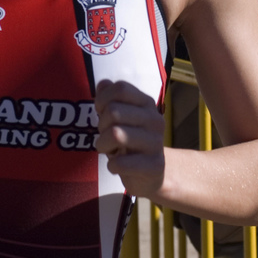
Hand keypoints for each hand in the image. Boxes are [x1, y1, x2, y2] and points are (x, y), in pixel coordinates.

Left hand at [94, 79, 164, 197]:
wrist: (153, 173)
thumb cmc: (131, 141)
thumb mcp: (120, 117)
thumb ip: (110, 99)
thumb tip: (103, 83)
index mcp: (146, 103)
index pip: (121, 88)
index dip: (103, 99)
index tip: (101, 112)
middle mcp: (155, 120)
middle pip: (114, 111)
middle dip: (101, 125)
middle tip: (105, 135)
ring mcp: (156, 143)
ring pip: (116, 134)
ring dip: (103, 145)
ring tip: (110, 150)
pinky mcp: (154, 166)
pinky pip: (121, 162)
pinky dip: (112, 166)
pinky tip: (117, 166)